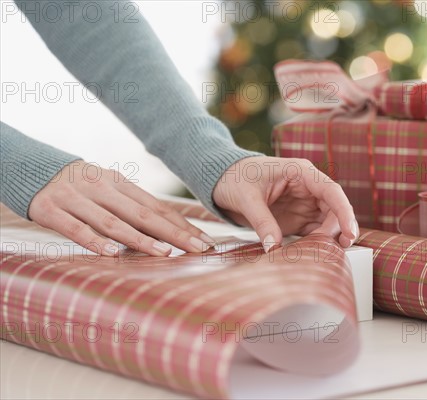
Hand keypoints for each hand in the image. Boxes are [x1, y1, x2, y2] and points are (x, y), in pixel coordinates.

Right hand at [29, 161, 214, 255]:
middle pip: (143, 214)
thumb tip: (168, 228)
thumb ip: (131, 206)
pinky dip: (95, 241)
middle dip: (174, 233)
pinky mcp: (51, 210)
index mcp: (119, 184)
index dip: (181, 224)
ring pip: (114, 222)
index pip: (157, 207)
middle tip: (198, 249)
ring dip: (141, 239)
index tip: (204, 240)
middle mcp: (102, 189)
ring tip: (165, 253)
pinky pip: (76, 228)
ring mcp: (77, 199)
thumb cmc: (79, 186)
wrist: (29, 168)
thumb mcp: (107, 189)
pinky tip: (113, 254)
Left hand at [212, 156, 357, 251]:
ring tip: (325, 254)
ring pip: (327, 222)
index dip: (344, 211)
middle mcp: (307, 188)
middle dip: (339, 229)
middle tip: (336, 249)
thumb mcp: (246, 198)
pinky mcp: (296, 218)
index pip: (331, 191)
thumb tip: (274, 247)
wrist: (221, 179)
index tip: (349, 231)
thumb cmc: (234, 177)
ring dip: (328, 238)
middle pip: (334, 209)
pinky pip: (312, 232)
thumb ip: (262, 222)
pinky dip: (315, 243)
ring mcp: (303, 204)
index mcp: (300, 173)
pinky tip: (312, 254)